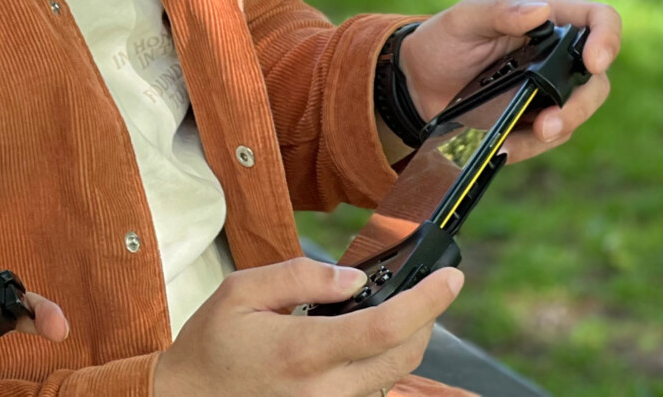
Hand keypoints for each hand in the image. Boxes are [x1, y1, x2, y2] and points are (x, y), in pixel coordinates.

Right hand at [155, 258, 463, 396]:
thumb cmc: (212, 343)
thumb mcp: (239, 291)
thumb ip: (298, 276)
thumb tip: (353, 278)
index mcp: (303, 351)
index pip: (386, 326)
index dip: (428, 301)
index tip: (450, 279)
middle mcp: (325, 389)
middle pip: (404, 354)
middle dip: (424, 318)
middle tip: (420, 290)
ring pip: (394, 374)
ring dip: (402, 339)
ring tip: (382, 311)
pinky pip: (373, 388)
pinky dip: (379, 360)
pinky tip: (359, 341)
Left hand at [398, 0, 620, 161]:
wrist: (416, 82)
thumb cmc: (444, 40)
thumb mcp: (464, 19)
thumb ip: (498, 11)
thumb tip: (540, 11)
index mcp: (548, 22)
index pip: (598, 19)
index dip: (607, 38)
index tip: (593, 62)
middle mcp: (556, 58)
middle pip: (595, 81)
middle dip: (581, 104)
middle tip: (551, 121)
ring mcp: (547, 92)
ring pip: (576, 113)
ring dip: (560, 128)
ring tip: (535, 134)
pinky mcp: (531, 121)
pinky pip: (545, 139)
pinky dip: (528, 145)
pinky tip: (504, 146)